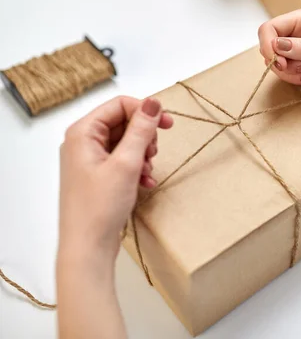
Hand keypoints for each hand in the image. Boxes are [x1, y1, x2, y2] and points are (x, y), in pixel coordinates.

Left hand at [58, 96, 173, 258]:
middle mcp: (83, 142)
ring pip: (126, 142)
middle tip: (153, 154)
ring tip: (147, 172)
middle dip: (144, 137)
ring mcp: (89, 160)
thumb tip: (153, 102)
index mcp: (82, 133)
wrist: (88, 247)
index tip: (168, 124)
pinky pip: (123, 160)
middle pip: (123, 122)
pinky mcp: (98, 176)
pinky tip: (145, 182)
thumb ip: (141, 130)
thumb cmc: (100, 207)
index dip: (145, 111)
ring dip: (143, 154)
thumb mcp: (126, 164)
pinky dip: (137, 168)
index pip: (119, 105)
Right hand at [258, 9, 300, 128]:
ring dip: (292, 74)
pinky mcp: (299, 66)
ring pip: (276, 64)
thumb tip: (277, 45)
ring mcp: (296, 51)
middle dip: (284, 64)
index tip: (279, 63)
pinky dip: (296, 80)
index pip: (269, 29)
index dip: (268, 45)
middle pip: (269, 48)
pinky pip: (285, 75)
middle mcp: (296, 33)